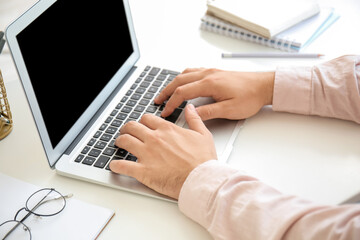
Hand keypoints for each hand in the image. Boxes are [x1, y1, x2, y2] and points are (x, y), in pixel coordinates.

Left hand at [110, 104, 216, 199]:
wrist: (200, 179)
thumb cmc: (203, 161)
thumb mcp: (203, 135)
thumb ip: (194, 119)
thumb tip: (189, 107)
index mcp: (167, 130)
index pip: (147, 119)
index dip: (143, 121)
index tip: (142, 125)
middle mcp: (154, 139)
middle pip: (132, 127)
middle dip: (127, 129)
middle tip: (126, 132)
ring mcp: (147, 154)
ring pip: (124, 141)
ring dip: (119, 142)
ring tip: (119, 144)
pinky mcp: (143, 171)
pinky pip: (123, 165)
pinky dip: (116, 165)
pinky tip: (115, 165)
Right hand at [155, 68, 274, 120]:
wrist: (264, 86)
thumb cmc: (250, 97)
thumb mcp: (229, 110)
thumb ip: (208, 112)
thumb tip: (191, 114)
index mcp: (210, 84)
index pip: (183, 93)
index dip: (171, 103)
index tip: (165, 112)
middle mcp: (208, 74)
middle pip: (179, 80)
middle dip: (166, 91)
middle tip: (157, 100)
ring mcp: (211, 71)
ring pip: (185, 74)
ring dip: (173, 83)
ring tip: (166, 92)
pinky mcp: (215, 72)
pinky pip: (193, 71)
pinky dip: (183, 77)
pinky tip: (183, 82)